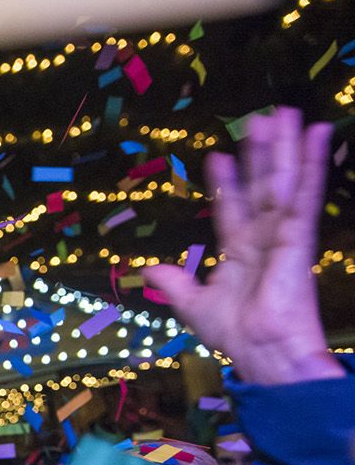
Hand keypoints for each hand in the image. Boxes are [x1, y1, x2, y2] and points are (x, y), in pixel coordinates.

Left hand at [145, 107, 340, 385]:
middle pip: (262, 185)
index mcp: (239, 252)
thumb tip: (149, 269)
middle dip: (260, 153)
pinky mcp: (299, 235)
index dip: (227, 181)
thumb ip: (175, 284)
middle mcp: (263, 238)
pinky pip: (306, 193)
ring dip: (285, 147)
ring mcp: (283, 234)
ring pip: (284, 181)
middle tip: (259, 118)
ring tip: (284, 113)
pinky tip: (316, 134)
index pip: (233, 206)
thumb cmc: (233, 334)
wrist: (261, 351)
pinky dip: (311, 163)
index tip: (219, 154)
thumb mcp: (193, 305)